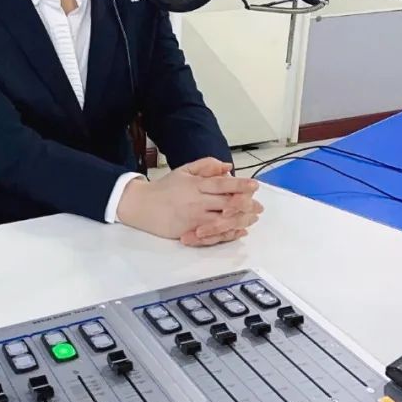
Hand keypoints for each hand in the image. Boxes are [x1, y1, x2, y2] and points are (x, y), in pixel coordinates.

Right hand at [116, 157, 261, 244]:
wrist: (141, 206)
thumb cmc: (165, 188)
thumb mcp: (184, 170)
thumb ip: (206, 166)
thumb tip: (228, 166)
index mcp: (196, 184)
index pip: (222, 184)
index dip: (240, 185)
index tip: (254, 185)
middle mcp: (197, 201)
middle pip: (227, 204)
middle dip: (246, 205)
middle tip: (259, 207)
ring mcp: (194, 218)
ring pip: (223, 221)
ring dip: (241, 221)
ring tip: (251, 219)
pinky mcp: (190, 231)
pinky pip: (213, 235)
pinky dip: (228, 234)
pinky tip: (238, 231)